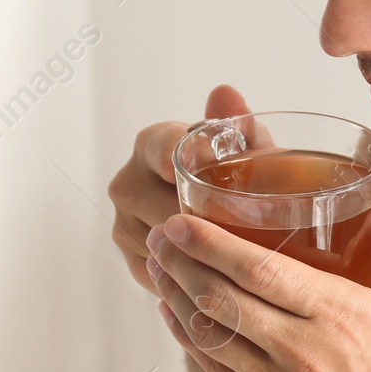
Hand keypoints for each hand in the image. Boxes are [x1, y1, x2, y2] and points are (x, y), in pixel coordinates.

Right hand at [107, 84, 254, 296]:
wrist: (215, 208)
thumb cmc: (233, 171)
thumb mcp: (247, 148)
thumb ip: (241, 125)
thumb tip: (226, 95)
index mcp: (151, 144)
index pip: (159, 149)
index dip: (177, 160)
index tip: (193, 173)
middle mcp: (128, 182)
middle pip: (161, 205)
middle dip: (202, 219)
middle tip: (240, 228)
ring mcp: (123, 222)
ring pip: (161, 242)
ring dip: (196, 251)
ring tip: (234, 255)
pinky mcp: (131, 259)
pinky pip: (159, 272)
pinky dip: (188, 276)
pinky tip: (216, 275)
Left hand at [144, 190, 370, 371]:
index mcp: (343, 315)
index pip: (257, 269)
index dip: (210, 242)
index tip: (182, 218)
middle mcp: (302, 350)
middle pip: (221, 296)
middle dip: (180, 261)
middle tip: (158, 233)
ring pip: (211, 334)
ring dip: (176, 297)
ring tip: (157, 267)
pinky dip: (190, 341)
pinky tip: (177, 318)